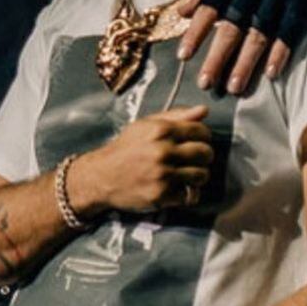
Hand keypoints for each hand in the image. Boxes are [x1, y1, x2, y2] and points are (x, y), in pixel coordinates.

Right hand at [71, 106, 213, 216]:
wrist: (101, 176)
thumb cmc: (125, 149)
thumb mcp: (146, 126)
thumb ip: (176, 116)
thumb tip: (204, 110)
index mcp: (161, 130)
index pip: (201, 131)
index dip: (203, 137)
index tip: (197, 142)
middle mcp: (163, 151)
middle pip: (205, 153)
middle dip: (204, 157)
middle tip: (195, 160)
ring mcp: (163, 174)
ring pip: (202, 175)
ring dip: (199, 176)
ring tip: (188, 175)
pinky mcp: (161, 195)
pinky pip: (190, 195)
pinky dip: (188, 194)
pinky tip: (179, 189)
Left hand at [175, 0, 306, 94]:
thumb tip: (181, 12)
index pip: (209, 6)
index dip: (196, 32)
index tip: (183, 56)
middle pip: (232, 25)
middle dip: (218, 56)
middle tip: (205, 83)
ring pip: (260, 32)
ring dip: (246, 62)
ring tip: (234, 88)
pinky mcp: (303, 0)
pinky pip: (290, 30)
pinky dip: (281, 51)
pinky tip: (270, 74)